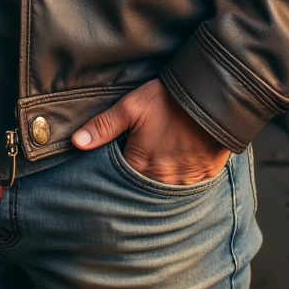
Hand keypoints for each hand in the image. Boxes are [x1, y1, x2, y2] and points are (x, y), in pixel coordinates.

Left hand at [71, 78, 230, 184]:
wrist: (212, 98)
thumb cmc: (169, 101)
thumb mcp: (131, 107)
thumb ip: (103, 126)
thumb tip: (75, 142)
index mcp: (140, 165)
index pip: (120, 179)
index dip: (116, 171)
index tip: (115, 162)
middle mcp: (161, 180)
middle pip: (142, 186)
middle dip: (136, 179)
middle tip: (139, 161)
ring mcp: (184, 182)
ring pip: (164, 189)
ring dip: (159, 180)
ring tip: (158, 164)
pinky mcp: (203, 177)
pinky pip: (187, 187)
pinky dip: (180, 179)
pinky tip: (178, 166)